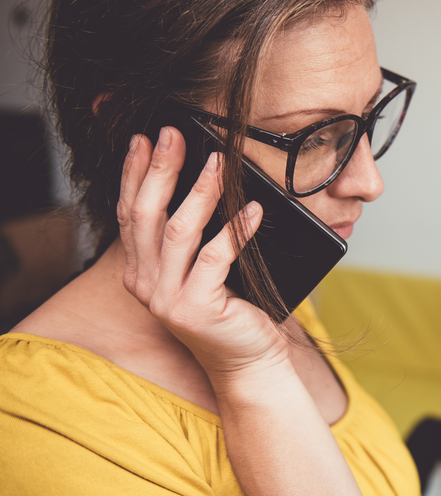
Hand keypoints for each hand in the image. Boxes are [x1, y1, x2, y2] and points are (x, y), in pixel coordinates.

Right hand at [118, 127, 289, 376]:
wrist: (250, 360)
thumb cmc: (232, 307)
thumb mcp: (204, 267)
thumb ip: (194, 235)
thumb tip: (207, 177)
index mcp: (141, 271)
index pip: (131, 214)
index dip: (135, 174)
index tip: (144, 139)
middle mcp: (146, 284)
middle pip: (146, 215)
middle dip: (159, 170)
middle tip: (172, 134)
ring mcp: (168, 299)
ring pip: (178, 232)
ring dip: (199, 192)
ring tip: (218, 162)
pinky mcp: (197, 309)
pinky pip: (216, 257)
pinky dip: (236, 229)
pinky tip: (253, 209)